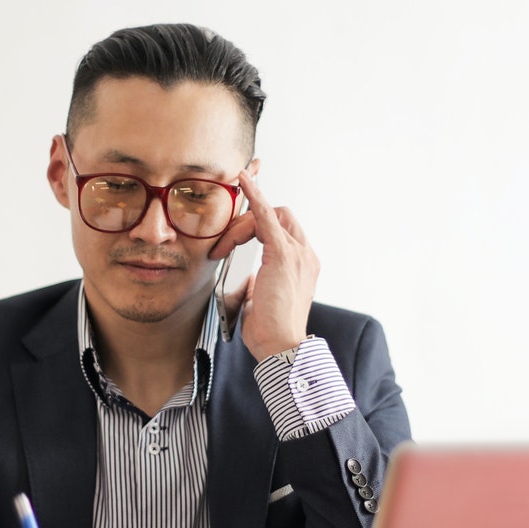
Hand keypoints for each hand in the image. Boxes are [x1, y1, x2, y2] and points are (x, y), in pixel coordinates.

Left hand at [210, 171, 319, 360]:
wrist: (282, 347)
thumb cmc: (271, 332)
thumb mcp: (263, 302)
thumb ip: (259, 285)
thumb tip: (249, 279)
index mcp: (303, 266)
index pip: (284, 229)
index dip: (262, 219)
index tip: (242, 220)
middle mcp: (305, 255)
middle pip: (279, 217)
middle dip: (248, 224)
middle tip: (224, 246)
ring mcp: (297, 253)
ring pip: (269, 216)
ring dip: (242, 226)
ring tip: (223, 247)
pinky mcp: (283, 255)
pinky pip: (266, 215)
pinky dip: (255, 195)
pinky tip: (243, 180)